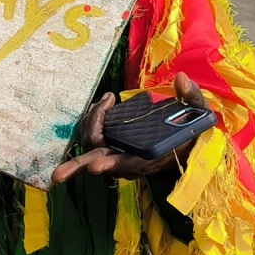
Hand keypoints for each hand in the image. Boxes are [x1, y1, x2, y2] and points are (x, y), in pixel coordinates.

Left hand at [51, 73, 208, 184]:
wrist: (186, 143)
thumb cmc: (192, 130)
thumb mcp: (199, 113)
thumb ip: (191, 96)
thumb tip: (181, 78)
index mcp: (150, 159)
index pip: (126, 165)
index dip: (110, 165)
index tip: (95, 166)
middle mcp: (129, 161)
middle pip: (97, 164)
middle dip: (76, 168)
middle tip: (56, 176)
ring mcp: (118, 155)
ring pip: (93, 144)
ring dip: (92, 122)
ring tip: (105, 103)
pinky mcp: (112, 146)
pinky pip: (95, 136)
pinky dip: (94, 119)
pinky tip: (105, 105)